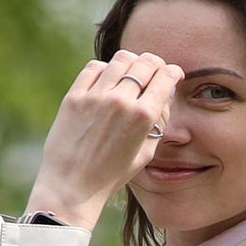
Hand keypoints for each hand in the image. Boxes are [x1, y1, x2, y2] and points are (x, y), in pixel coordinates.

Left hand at [25, 48, 183, 228]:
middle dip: (156, 64)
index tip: (173, 74)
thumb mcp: (146, 153)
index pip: (166, 77)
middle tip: (155, 71)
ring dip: (132, 62)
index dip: (174, 72)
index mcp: (143, 117)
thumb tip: (164, 95)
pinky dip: (105, 69)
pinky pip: (94, 68)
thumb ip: (159, 121)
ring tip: (132, 72)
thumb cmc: (111, 175)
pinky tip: (108, 79)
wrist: (71, 185)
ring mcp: (95, 96)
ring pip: (121, 59)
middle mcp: (120, 100)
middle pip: (146, 62)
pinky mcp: (74, 96)